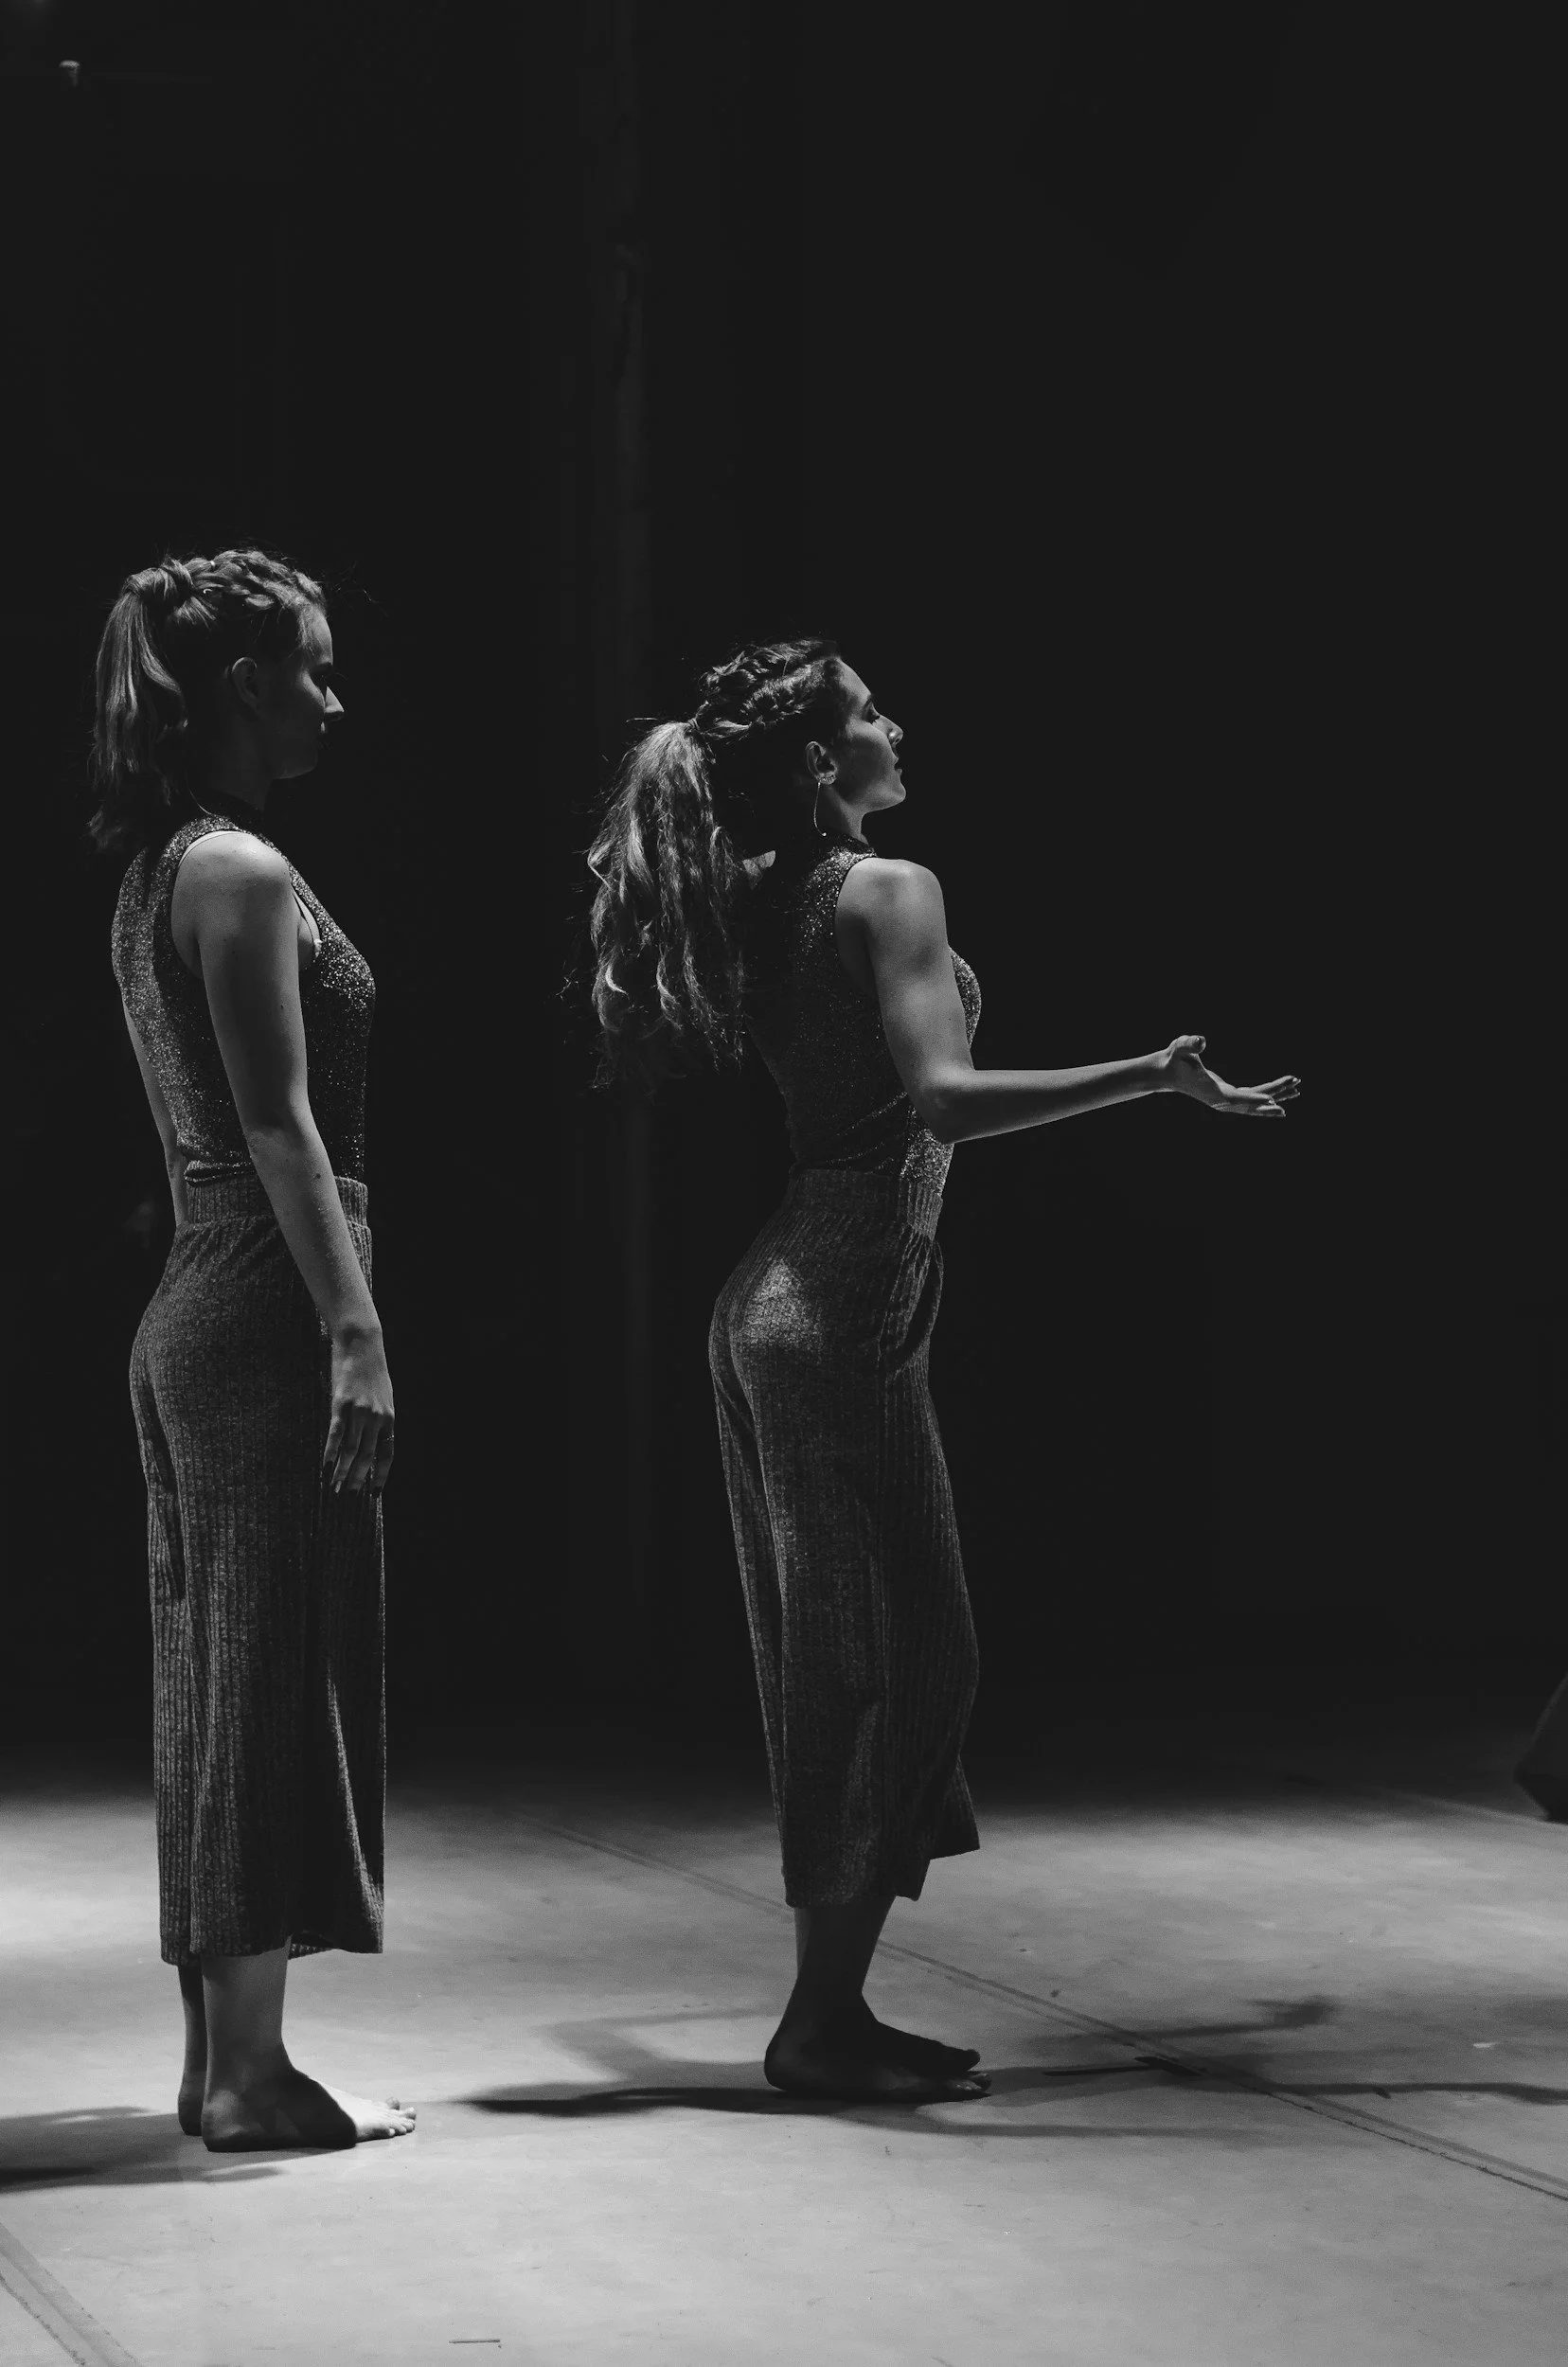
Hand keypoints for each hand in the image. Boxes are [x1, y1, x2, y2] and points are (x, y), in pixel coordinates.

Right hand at [323, 1326, 394, 1494]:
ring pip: (351, 1450)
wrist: (361, 1342)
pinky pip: (336, 1435)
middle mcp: (377, 1418)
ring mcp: (360, 1412)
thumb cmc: (371, 1368)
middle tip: (346, 1496)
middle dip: (356, 1479)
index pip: (387, 1454)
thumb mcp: (383, 1395)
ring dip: (341, 1472)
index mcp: (390, 1417)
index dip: (380, 1475)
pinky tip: (324, 1468)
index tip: (373, 1494)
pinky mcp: (342, 1404)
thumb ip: (379, 1417)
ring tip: (333, 1487)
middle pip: (367, 1457)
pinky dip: (330, 1454)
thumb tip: (372, 1438)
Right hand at [1160, 1035, 1299, 1117]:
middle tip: (1296, 1087)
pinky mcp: (1226, 1096)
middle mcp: (1220, 1101)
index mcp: (1212, 1092)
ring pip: (1253, 1103)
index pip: (1237, 1098)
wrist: (1165, 1071)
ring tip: (1296, 1091)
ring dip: (1275, 1097)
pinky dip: (1264, 1096)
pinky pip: (1249, 1099)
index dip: (1255, 1100)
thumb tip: (1200, 1041)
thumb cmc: (1174, 1058)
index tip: (1273, 1100)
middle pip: (1252, 1102)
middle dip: (1275, 1095)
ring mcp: (1224, 1100)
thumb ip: (1189, 1044)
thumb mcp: (1180, 1047)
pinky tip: (1279, 1095)